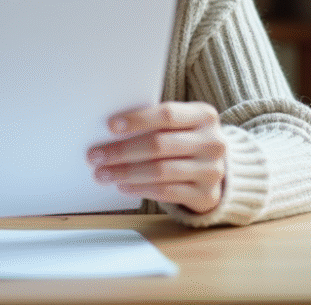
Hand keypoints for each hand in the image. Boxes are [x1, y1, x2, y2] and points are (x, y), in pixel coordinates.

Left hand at [87, 101, 226, 214]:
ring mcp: (212, 170)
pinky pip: (166, 192)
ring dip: (126, 173)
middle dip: (122, 151)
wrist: (215, 169)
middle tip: (95, 156)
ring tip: (103, 174)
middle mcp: (212, 142)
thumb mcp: (180, 124)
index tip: (110, 126)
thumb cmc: (186, 139)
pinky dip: (140, 189)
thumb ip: (155, 123)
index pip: (167, 115)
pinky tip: (123, 186)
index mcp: (204, 116)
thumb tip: (110, 130)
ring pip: (160, 171)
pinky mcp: (206, 195)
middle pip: (159, 145)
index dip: (137, 120)